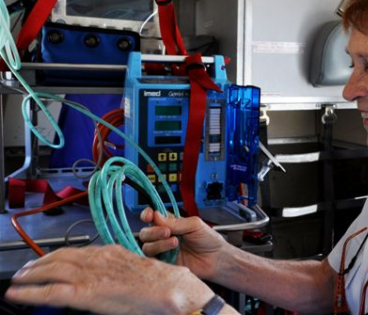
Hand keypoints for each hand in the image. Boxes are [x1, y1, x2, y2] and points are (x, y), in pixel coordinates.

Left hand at [4, 245, 218, 314]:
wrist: (170, 288)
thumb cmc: (160, 283)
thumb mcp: (135, 269)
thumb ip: (117, 269)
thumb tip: (107, 278)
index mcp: (110, 252)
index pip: (76, 251)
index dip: (56, 256)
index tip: (45, 261)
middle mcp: (97, 259)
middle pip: (59, 257)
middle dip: (38, 264)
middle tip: (24, 271)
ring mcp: (91, 275)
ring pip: (51, 270)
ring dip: (30, 276)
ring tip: (18, 281)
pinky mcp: (87, 293)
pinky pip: (51, 291)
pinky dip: (30, 292)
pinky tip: (18, 295)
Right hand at [139, 208, 227, 279]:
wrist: (217, 259)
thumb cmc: (209, 240)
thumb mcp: (194, 225)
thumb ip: (175, 222)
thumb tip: (156, 215)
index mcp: (171, 223)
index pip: (153, 217)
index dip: (147, 215)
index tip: (149, 216)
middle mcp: (164, 236)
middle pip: (146, 233)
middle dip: (154, 231)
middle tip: (168, 232)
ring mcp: (163, 251)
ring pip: (147, 247)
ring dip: (158, 243)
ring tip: (175, 242)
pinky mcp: (165, 264)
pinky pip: (153, 261)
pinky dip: (158, 255)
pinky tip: (170, 253)